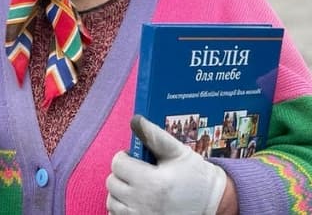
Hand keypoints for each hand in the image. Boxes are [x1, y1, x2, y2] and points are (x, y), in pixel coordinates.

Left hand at [106, 115, 227, 214]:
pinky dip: (122, 208)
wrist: (213, 205)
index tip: (137, 160)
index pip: (118, 164)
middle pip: (112, 182)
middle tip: (140, 174)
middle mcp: (143, 203)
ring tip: (139, 188)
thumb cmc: (195, 177)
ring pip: (112, 200)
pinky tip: (138, 202)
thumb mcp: (178, 152)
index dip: (126, 158)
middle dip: (123, 174)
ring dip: (121, 192)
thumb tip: (135, 120)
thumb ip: (154, 135)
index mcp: (152, 182)